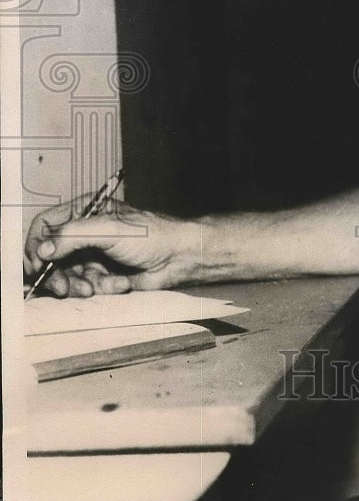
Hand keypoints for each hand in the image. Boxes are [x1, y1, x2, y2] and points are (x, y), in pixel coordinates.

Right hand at [24, 197, 196, 296]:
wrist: (179, 258)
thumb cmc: (151, 235)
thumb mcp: (108, 229)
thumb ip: (72, 236)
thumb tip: (42, 249)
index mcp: (84, 212)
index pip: (45, 225)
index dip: (37, 245)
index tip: (38, 265)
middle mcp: (85, 233)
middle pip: (51, 256)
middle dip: (57, 275)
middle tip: (63, 288)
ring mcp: (93, 254)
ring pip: (67, 275)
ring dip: (79, 285)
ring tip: (95, 288)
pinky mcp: (103, 274)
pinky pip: (88, 286)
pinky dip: (102, 287)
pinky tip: (121, 283)